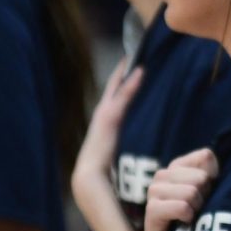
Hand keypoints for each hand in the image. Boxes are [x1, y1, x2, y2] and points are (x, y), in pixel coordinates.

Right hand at [71, 59, 143, 199]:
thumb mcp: (116, 154)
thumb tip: (140, 147)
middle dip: (122, 70)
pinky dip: (131, 83)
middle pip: (113, 87)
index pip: (114, 97)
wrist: (89, 178)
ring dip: (126, 71)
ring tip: (136, 54)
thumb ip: (124, 146)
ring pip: (117, 87)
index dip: (121, 82)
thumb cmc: (104, 170)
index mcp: (105, 122)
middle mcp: (102, 114)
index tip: (130, 66)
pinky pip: (123, 96)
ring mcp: (104, 114)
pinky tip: (141, 71)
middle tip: (132, 51)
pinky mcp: (109, 118)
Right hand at [144, 148, 218, 230]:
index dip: (213, 177)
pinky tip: (183, 222)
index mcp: (176, 167)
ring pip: (191, 192)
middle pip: (201, 177)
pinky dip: (188, 217)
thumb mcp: (208, 192)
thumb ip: (211, 170)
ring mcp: (154, 191)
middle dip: (205, 195)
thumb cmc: (196, 219)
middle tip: (197, 208)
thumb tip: (209, 156)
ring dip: (197, 208)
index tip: (207, 192)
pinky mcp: (152, 210)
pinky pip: (182, 207)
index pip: (205, 156)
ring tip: (190, 217)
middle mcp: (162, 175)